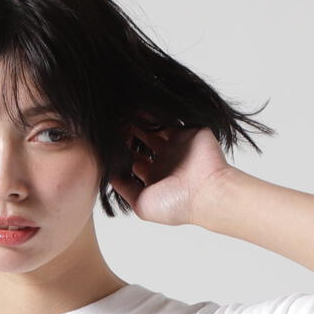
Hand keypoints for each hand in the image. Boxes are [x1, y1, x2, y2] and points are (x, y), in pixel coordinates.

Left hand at [109, 124, 233, 226]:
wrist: (206, 192)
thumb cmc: (176, 204)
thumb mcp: (141, 205)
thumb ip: (125, 189)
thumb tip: (110, 176)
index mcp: (154, 179)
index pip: (133, 161)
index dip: (120, 153)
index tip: (107, 145)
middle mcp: (165, 162)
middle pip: (142, 143)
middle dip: (127, 135)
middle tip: (112, 126)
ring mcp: (176, 146)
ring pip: (153, 128)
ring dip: (139, 122)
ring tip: (123, 114)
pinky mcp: (186, 132)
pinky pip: (169, 117)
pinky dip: (156, 112)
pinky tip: (140, 108)